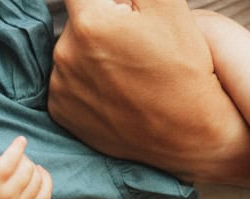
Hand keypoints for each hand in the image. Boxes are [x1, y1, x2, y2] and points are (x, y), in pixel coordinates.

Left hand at [0, 136, 51, 198]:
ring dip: (23, 158)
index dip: (45, 181)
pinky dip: (18, 147)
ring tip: (14, 154)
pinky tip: (20, 141)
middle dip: (30, 167)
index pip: (44, 197)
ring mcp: (3, 194)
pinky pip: (13, 158)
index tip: (39, 171)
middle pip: (35, 179)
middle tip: (18, 161)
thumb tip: (36, 180)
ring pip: (27, 168)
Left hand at [50, 0, 249, 184]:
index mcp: (88, 22)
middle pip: (79, 20)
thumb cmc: (184, 69)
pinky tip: (115, 91)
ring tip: (128, 71)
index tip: (123, 13)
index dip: (107, 2)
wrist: (189, 135)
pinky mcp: (61, 113)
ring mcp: (61, 87)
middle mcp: (65, 55)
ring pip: (73, 52)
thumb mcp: (167, 5)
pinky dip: (86, 83)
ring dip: (94, 53)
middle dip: (102, 24)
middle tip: (136, 45)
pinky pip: (68, 83)